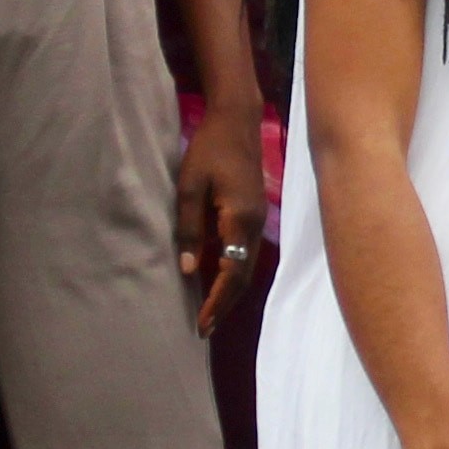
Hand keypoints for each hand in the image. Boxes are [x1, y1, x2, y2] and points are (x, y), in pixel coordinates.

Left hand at [175, 104, 268, 334]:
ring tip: (211, 313)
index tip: (201, 323)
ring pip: (248, 267)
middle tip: (204, 329)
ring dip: (230, 292)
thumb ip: (189, 229)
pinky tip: (220, 281)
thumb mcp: (190, 187)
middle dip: (224, 305)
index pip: (231, 273)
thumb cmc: (209, 148)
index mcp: (239, 220)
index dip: (216, 301)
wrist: (237, 119)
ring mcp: (258, 219)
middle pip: (244, 277)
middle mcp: (255, 225)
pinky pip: (246, 253)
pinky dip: (235, 273)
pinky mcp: (254, 213)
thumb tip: (190, 270)